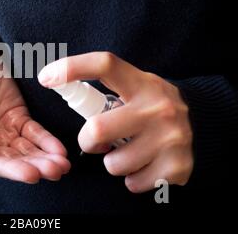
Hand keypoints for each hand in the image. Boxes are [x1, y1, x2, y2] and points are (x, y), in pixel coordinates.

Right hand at [0, 42, 69, 183]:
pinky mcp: (18, 117)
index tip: (32, 174)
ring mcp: (4, 131)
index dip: (12, 170)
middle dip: (35, 167)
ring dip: (45, 159)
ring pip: (27, 150)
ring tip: (62, 165)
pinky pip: (35, 133)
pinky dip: (48, 142)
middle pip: (14, 160)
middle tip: (56, 170)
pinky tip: (60, 150)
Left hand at [38, 52, 192, 192]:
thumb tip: (53, 82)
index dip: (71, 68)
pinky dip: (132, 178)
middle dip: (87, 141)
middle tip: (96, 140)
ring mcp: (171, 138)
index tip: (45, 78)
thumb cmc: (150, 105)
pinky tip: (144, 163)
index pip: (104, 65)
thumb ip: (105, 90)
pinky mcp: (178, 166)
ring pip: (113, 164)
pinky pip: (132, 183)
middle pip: (97, 130)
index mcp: (141, 82)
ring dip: (112, 161)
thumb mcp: (135, 87)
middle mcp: (158, 107)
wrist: (202, 123)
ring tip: (127, 150)